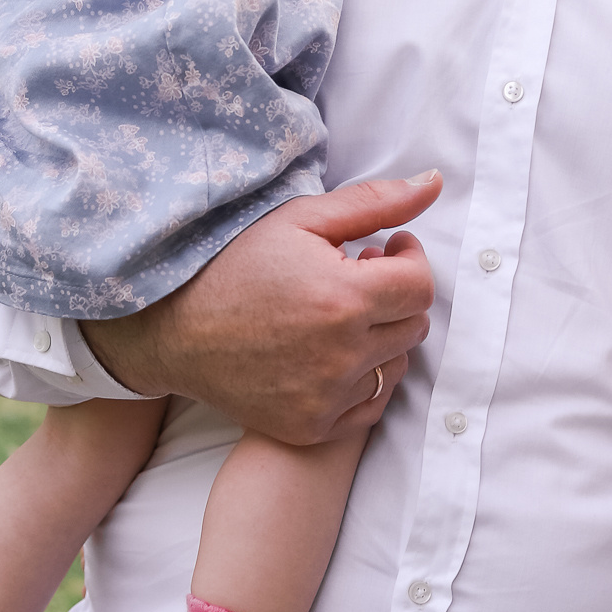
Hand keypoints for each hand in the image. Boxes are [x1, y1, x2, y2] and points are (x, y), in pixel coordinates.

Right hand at [81, 174, 441, 442]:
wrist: (175, 332)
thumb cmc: (236, 265)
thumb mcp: (300, 220)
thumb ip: (375, 203)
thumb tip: (436, 183)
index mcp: (343, 299)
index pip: (421, 285)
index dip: (409, 260)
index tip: (384, 249)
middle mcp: (340, 355)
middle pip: (414, 325)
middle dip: (395, 296)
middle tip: (357, 279)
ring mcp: (326, 398)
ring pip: (396, 364)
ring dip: (382, 337)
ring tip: (340, 316)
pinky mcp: (313, 428)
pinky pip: (372, 404)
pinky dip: (363, 378)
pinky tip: (332, 353)